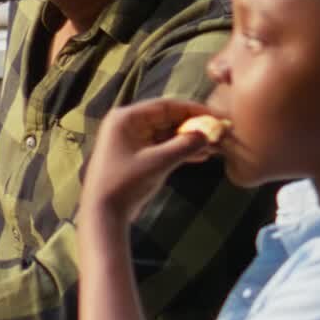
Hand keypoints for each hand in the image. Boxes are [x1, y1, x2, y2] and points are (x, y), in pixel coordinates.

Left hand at [81, 99, 218, 224]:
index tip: (214, 116)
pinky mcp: (135, 155)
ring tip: (213, 146)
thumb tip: (208, 134)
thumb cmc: (125, 184)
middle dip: (192, 126)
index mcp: (126, 118)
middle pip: (166, 118)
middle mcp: (127, 124)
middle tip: (216, 131)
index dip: (192, 110)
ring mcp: (130, 140)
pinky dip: (179, 150)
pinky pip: (161, 147)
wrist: (103, 213)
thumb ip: (184, 146)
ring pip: (166, 134)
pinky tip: (199, 156)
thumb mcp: (158, 163)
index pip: (165, 105)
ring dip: (188, 140)